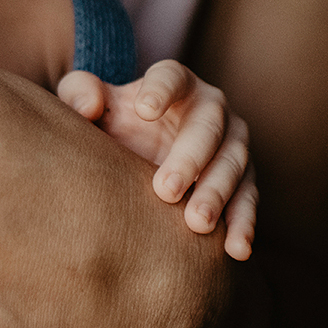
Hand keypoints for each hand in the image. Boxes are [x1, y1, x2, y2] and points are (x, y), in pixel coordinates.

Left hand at [57, 61, 257, 259]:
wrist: (136, 149)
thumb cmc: (111, 121)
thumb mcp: (90, 103)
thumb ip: (80, 93)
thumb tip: (87, 107)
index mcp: (175, 82)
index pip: (171, 78)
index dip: (161, 91)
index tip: (144, 111)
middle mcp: (211, 108)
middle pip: (207, 127)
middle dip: (189, 158)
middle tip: (164, 191)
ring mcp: (231, 143)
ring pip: (232, 165)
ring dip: (217, 194)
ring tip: (197, 223)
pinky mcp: (242, 178)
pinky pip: (248, 200)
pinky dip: (244, 224)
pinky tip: (237, 249)